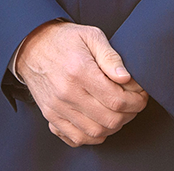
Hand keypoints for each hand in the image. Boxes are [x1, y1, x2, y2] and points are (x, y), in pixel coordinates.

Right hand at [15, 21, 148, 146]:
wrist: (32, 46)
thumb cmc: (65, 39)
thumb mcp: (91, 35)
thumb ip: (110, 56)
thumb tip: (127, 77)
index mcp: (80, 71)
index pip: (116, 99)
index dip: (136, 100)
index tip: (141, 94)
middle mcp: (67, 93)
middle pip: (109, 119)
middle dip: (130, 114)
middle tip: (135, 103)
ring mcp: (57, 108)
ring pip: (95, 133)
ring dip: (114, 126)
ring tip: (120, 111)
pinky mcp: (51, 117)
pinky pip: (77, 138)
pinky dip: (94, 135)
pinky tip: (101, 121)